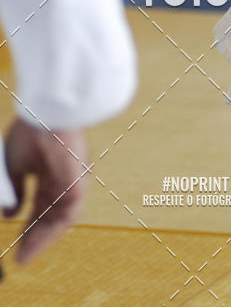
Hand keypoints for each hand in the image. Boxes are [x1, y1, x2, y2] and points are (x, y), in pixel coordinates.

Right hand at [2, 118, 88, 263]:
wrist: (46, 116)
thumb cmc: (31, 133)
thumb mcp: (16, 165)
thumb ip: (16, 189)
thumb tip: (10, 213)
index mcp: (51, 170)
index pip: (41, 203)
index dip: (29, 222)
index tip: (17, 240)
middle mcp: (64, 178)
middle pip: (49, 214)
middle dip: (34, 235)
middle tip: (20, 255)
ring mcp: (73, 182)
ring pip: (57, 219)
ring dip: (41, 239)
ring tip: (24, 256)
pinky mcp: (78, 187)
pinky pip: (65, 218)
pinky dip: (49, 234)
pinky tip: (33, 246)